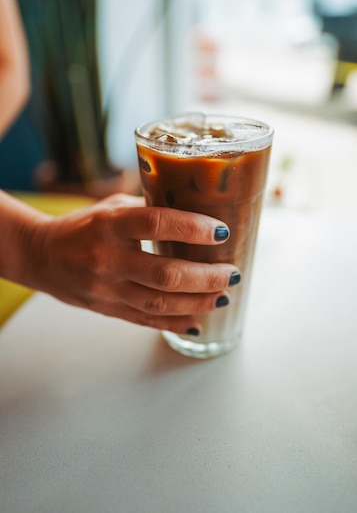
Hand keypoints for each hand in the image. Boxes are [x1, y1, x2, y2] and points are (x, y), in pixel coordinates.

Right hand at [28, 194, 238, 334]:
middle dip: (206, 276)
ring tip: (223, 296)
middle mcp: (107, 258)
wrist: (41, 256)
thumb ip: (148, 210)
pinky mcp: (106, 310)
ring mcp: (106, 289)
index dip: (193, 229)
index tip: (222, 232)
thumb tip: (195, 211)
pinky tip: (198, 321)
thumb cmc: (82, 226)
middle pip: (166, 274)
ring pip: (160, 304)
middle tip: (231, 273)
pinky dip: (175, 323)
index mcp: (109, 225)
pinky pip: (145, 321)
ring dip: (198, 302)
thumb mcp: (111, 207)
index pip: (157, 224)